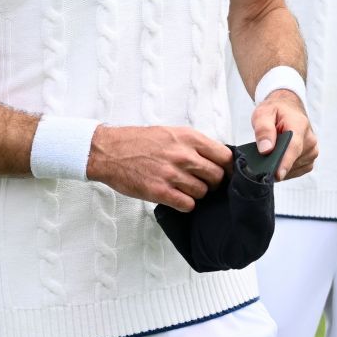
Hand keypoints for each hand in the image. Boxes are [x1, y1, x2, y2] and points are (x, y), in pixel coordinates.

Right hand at [89, 124, 230, 211]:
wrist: (108, 151)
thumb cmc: (137, 141)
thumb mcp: (169, 132)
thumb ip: (193, 144)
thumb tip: (216, 159)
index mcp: (187, 137)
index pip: (225, 156)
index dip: (228, 168)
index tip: (225, 173)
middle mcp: (182, 154)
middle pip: (216, 176)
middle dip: (212, 182)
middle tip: (201, 182)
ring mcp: (171, 173)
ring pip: (202, 192)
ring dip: (196, 193)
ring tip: (182, 188)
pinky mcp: (160, 191)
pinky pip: (187, 204)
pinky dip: (185, 204)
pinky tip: (176, 198)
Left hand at [251, 89, 316, 180]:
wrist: (287, 109)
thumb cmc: (275, 111)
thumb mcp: (263, 113)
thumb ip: (263, 130)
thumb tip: (266, 150)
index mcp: (299, 125)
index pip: (294, 147)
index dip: (285, 162)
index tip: (277, 174)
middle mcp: (310, 140)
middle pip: (292, 160)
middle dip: (276, 164)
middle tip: (260, 162)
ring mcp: (311, 151)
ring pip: (293, 168)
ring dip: (280, 167)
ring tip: (269, 156)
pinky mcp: (309, 160)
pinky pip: (296, 171)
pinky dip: (285, 170)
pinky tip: (277, 161)